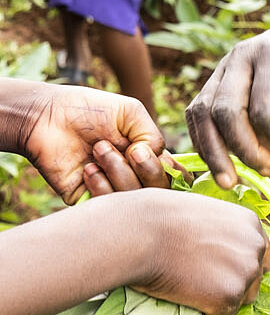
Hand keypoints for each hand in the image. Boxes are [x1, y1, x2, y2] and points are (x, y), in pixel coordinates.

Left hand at [6, 81, 168, 202]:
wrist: (47, 117)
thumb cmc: (88, 110)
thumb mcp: (131, 113)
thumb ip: (153, 136)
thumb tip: (151, 160)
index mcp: (146, 155)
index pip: (174, 176)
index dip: (177, 175)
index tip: (165, 162)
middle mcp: (132, 174)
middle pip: (160, 190)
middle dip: (148, 169)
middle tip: (130, 150)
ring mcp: (111, 187)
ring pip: (134, 198)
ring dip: (119, 170)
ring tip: (98, 149)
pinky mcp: (87, 199)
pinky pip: (106, 204)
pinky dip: (101, 185)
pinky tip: (88, 168)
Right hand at [127, 189, 269, 314]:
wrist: (140, 233)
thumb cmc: (159, 220)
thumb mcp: (202, 214)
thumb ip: (221, 232)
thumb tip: (218, 251)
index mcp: (251, 224)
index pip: (262, 256)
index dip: (240, 268)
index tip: (220, 274)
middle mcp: (256, 247)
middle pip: (254, 280)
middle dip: (233, 286)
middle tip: (203, 287)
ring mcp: (245, 272)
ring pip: (241, 301)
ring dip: (221, 303)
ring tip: (192, 297)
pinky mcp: (229, 296)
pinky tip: (187, 311)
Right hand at [187, 18, 269, 186]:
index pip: (263, 104)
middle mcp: (238, 58)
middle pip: (225, 110)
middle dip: (244, 148)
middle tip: (269, 171)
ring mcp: (220, 70)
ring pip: (201, 114)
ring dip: (214, 152)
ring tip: (231, 182)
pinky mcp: (211, 83)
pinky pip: (196, 115)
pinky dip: (204, 143)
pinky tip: (220, 165)